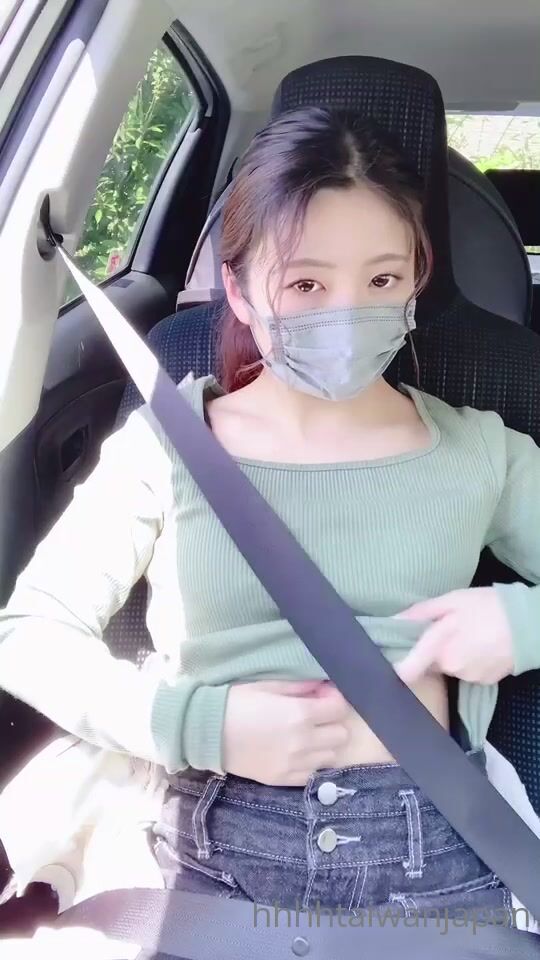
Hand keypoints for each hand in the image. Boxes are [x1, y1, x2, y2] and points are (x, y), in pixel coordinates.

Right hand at [222, 679, 349, 785]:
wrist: (209, 733)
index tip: (323, 696)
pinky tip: (298, 752)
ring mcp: (295, 763)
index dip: (334, 699)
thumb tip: (322, 685)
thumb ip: (299, 687)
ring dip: (325, 744)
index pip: (339, 709)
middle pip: (341, 734)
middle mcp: (303, 741)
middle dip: (333, 722)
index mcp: (300, 714)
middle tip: (317, 716)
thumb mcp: (268, 686)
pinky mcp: (284, 779)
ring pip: (331, 756)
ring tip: (308, 735)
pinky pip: (313, 774)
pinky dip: (312, 763)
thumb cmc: (237, 703)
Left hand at [394, 587, 513, 684]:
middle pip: (429, 663)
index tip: (397, 653)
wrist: (528, 624)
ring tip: (468, 634)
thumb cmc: (487, 606)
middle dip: (432, 649)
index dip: (397, 664)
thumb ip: (420, 613)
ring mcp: (468, 678)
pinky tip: (480, 645)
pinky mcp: (484, 682)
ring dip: (452, 654)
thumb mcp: (451, 600)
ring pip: (449, 667)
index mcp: (439, 647)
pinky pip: (466, 671)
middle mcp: (451, 668)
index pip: (407, 670)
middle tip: (446, 629)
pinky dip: (469, 660)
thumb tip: (393, 621)